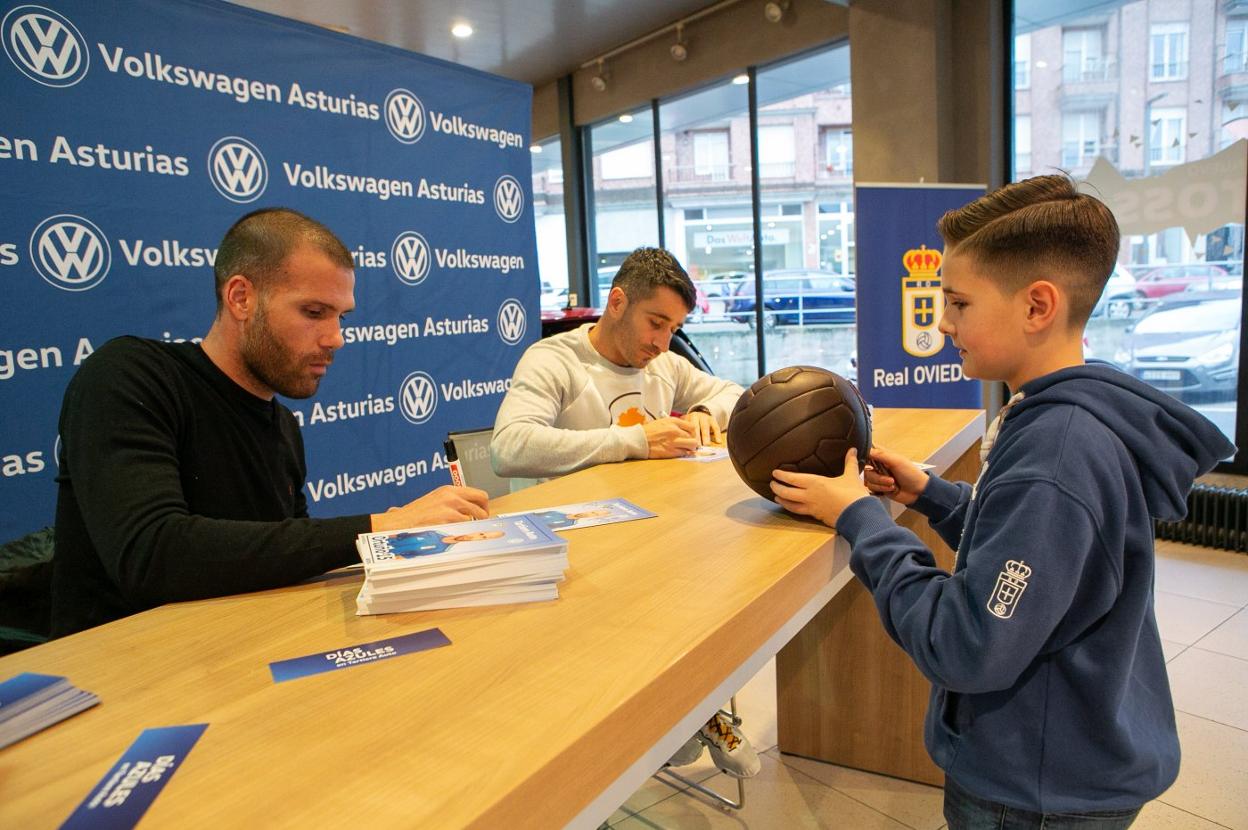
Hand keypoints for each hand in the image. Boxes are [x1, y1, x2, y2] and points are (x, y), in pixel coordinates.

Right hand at [370, 485, 488, 530]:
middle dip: (483, 515)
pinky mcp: (447, 521)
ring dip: (470, 526)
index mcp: (449, 490)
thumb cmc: (414, 516)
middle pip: (482, 504)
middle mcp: (452, 496)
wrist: (398, 523)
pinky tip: (453, 535)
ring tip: (459, 531)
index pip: (479, 494)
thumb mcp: (435, 501)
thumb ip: (453, 503)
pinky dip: (461, 533)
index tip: (482, 514)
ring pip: (474, 518)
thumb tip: (471, 511)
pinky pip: (464, 528)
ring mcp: (450, 508)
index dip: (483, 506)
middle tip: (479, 524)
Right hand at [642, 417, 698, 457]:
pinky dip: (682, 453)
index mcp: (673, 421)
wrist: (638, 439)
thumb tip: (686, 432)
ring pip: (692, 445)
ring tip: (684, 448)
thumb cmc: (649, 431)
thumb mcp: (663, 422)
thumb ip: (675, 425)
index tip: (690, 436)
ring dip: (689, 448)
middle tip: (688, 444)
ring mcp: (673, 442)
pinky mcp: (670, 452)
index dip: (693, 433)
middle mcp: (674, 430)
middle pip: (693, 437)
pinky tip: (677, 451)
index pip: (692, 427)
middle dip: (692, 441)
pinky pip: (683, 453)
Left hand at [681, 409, 721, 445]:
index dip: (688, 436)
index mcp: (688, 418)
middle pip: (696, 427)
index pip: (687, 427)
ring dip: (706, 437)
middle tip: (697, 446)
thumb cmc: (690, 423)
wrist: (700, 413)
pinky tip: (718, 441)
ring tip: (706, 445)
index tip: (688, 445)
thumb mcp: (685, 423)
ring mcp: (705, 418)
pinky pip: (716, 427)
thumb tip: (682, 444)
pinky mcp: (713, 420)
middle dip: (697, 437)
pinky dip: (717, 435)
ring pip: (705, 428)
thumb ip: (684, 431)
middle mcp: (696, 416)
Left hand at [770, 448, 869, 527]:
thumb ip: (849, 462)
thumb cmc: (854, 495)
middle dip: (777, 488)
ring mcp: (812, 508)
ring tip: (776, 497)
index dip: (782, 476)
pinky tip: (792, 508)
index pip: (793, 479)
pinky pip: (800, 512)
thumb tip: (852, 449)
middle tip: (772, 484)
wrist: (859, 515)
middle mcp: (810, 496)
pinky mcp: (817, 517)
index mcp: (816, 483)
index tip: (774, 473)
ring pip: (791, 505)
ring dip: (782, 501)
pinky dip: (793, 509)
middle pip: (787, 493)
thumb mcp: (851, 476)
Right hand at [864, 447, 928, 505]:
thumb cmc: (911, 474)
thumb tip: (866, 449)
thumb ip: (881, 454)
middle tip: (890, 477)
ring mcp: (878, 477)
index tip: (868, 462)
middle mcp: (878, 466)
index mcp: (883, 456)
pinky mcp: (879, 487)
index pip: (867, 452)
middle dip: (877, 476)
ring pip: (868, 480)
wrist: (918, 492)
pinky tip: (892, 489)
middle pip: (865, 469)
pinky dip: (882, 489)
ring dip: (881, 483)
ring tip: (893, 484)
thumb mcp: (897, 461)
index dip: (864, 456)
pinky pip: (871, 488)